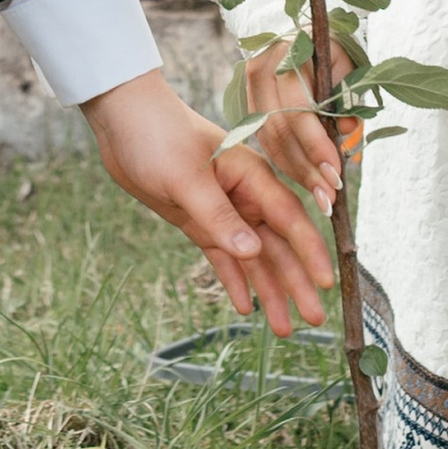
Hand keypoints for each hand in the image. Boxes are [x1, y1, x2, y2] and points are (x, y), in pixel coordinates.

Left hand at [81, 68, 334, 335]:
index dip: (309, 252)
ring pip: (253, 257)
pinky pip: (222, 257)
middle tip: (314, 319)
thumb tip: (252, 252)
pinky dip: (234, 280)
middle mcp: (245, 195)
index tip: (326, 283)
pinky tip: (246, 306)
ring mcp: (223, 210)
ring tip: (284, 328)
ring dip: (269, 289)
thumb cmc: (157, 136)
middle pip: (277, 245)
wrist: (122, 120)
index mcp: (251, 176)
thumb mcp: (186, 177)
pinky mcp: (199, 221)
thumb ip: (219, 216)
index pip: (289, 219)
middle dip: (296, 282)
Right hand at [241, 33, 348, 208]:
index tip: (335, 173)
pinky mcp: (249, 104)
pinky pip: (265, 140)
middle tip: (328, 196)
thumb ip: (350, 97)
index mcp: (287, 53)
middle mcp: (261, 69)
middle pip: (279, 129)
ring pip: (269, 140)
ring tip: (321, 196)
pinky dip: (286, 163)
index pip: (298, 108)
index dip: (316, 145)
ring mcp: (250, 88)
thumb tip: (348, 130)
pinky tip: (305, 179)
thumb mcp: (349, 67)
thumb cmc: (333, 51)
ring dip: (295, 172)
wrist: (304, 34)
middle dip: (306, 167)